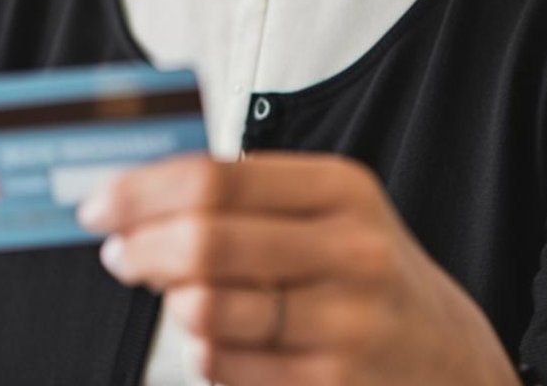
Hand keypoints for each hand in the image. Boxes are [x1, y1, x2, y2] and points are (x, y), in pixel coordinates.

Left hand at [78, 154, 519, 384]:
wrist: (447, 360)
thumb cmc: (366, 278)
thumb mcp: (329, 214)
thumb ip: (246, 199)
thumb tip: (138, 199)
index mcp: (341, 192)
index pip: (214, 181)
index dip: (141, 193)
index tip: (99, 205)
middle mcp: (350, 254)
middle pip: (204, 243)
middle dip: (140, 249)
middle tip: (118, 253)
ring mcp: (343, 326)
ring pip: (206, 311)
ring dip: (171, 304)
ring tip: (173, 294)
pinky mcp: (326, 385)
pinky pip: (223, 365)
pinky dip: (201, 350)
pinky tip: (215, 337)